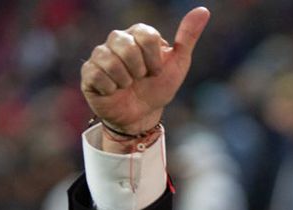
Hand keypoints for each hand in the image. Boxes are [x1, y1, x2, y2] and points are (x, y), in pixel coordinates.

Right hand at [80, 7, 209, 134]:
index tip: (156, 70)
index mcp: (138, 34)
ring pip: (110, 61)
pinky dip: (110, 88)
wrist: (143, 115)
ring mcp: (100, 56)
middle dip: (139, 70)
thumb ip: (187, 37)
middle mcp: (117, 40)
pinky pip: (97, 75)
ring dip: (125, 81)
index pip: (146, 34)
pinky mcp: (88, 73)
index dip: (154, 59)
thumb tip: (203, 11)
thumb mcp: (178, 63)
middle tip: (140, 79)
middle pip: (126, 46)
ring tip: (127, 86)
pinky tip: (113, 91)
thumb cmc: (159, 87)